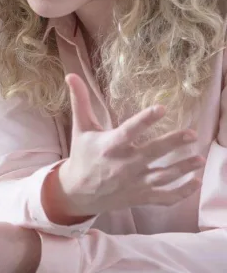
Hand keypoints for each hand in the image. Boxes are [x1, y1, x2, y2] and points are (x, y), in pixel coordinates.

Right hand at [46, 73, 203, 221]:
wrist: (79, 191)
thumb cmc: (82, 154)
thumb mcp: (80, 127)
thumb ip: (80, 101)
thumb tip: (71, 75)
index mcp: (109, 146)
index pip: (129, 131)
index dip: (145, 120)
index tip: (162, 108)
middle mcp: (124, 165)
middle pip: (153, 153)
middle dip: (174, 143)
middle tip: (192, 134)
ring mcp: (134, 182)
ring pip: (164, 175)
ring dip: (184, 168)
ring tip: (200, 158)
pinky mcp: (141, 196)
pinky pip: (165, 196)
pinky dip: (182, 192)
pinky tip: (196, 181)